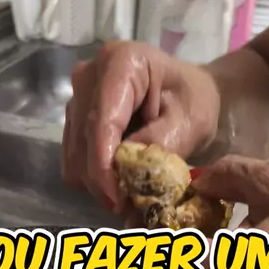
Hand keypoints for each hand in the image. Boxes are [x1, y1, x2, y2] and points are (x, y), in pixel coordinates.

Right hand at [62, 41, 220, 209]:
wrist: (187, 92)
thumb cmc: (194, 101)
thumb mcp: (189, 124)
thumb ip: (157, 147)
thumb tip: (125, 177)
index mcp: (121, 63)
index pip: (101, 122)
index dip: (104, 166)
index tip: (117, 199)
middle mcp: (89, 75)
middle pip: (83, 140)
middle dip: (103, 179)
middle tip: (131, 205)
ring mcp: (77, 96)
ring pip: (74, 154)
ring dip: (98, 180)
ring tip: (129, 192)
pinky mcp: (74, 118)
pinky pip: (74, 157)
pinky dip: (94, 175)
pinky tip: (118, 176)